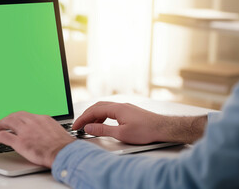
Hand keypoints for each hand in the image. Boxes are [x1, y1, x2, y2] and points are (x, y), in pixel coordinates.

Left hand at [0, 111, 74, 167]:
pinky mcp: (20, 142)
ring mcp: (26, 131)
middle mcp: (33, 122)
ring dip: (0, 125)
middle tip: (2, 123)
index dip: (19, 118)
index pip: (27, 115)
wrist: (65, 153)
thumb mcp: (57, 132)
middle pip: (16, 115)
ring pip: (8, 122)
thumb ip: (47, 130)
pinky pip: (3, 136)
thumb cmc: (63, 147)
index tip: (16, 121)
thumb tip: (45, 134)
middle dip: (7, 118)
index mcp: (42, 119)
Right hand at [73, 101, 207, 143]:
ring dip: (93, 116)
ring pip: (103, 108)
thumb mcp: (121, 133)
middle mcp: (119, 105)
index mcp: (116, 108)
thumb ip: (103, 130)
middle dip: (86, 116)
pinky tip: (102, 124)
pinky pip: (110, 111)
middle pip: (97, 107)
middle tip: (78, 125)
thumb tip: (89, 128)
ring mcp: (124, 107)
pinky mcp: (127, 112)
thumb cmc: (146, 130)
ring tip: (88, 126)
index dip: (82, 119)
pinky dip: (102, 117)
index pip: (93, 111)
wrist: (162, 128)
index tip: (76, 126)